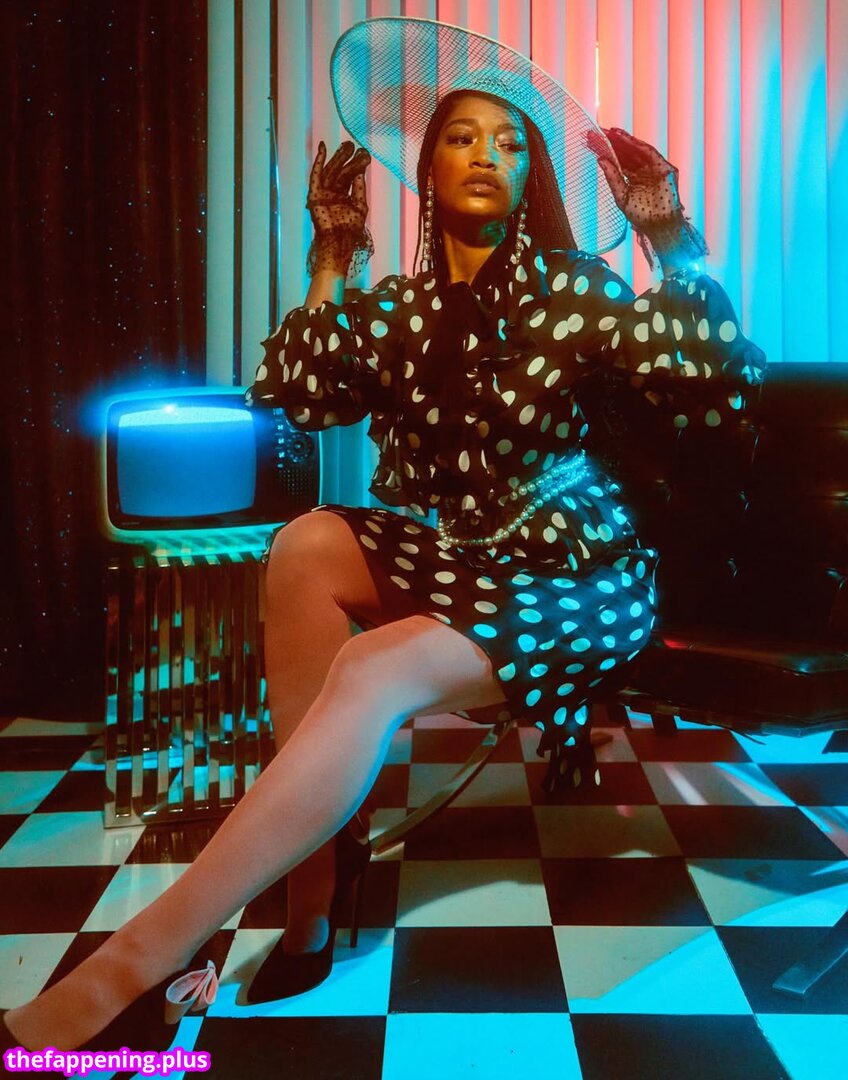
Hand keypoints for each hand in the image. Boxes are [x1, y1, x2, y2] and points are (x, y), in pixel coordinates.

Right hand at [307, 140, 369, 237]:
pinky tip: (323, 148)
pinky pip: (315, 175)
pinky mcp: (314, 195)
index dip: (356, 163)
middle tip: (353, 144)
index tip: (364, 152)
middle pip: (339, 170)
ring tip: (347, 146)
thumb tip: (361, 170)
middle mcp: (332, 192)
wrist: (340, 240)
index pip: (349, 175)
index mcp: (342, 195)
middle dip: (346, 157)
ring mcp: (323, 193)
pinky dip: (318, 161)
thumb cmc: (350, 228)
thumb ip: (359, 187)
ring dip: (337, 157)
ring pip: (330, 171)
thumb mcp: (360, 204)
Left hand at [586, 127, 706, 271]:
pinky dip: (635, 144)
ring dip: (622, 140)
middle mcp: (644, 171)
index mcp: (634, 179)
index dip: (605, 150)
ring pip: (636, 150)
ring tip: (607, 132)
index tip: (590, 141)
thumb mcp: (621, 195)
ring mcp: (654, 168)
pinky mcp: (664, 168)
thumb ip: (612, 177)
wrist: (658, 227)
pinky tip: (622, 137)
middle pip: (625, 153)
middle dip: (611, 142)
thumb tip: (600, 159)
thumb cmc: (641, 216)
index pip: (618, 161)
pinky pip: (648, 152)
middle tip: (594, 133)